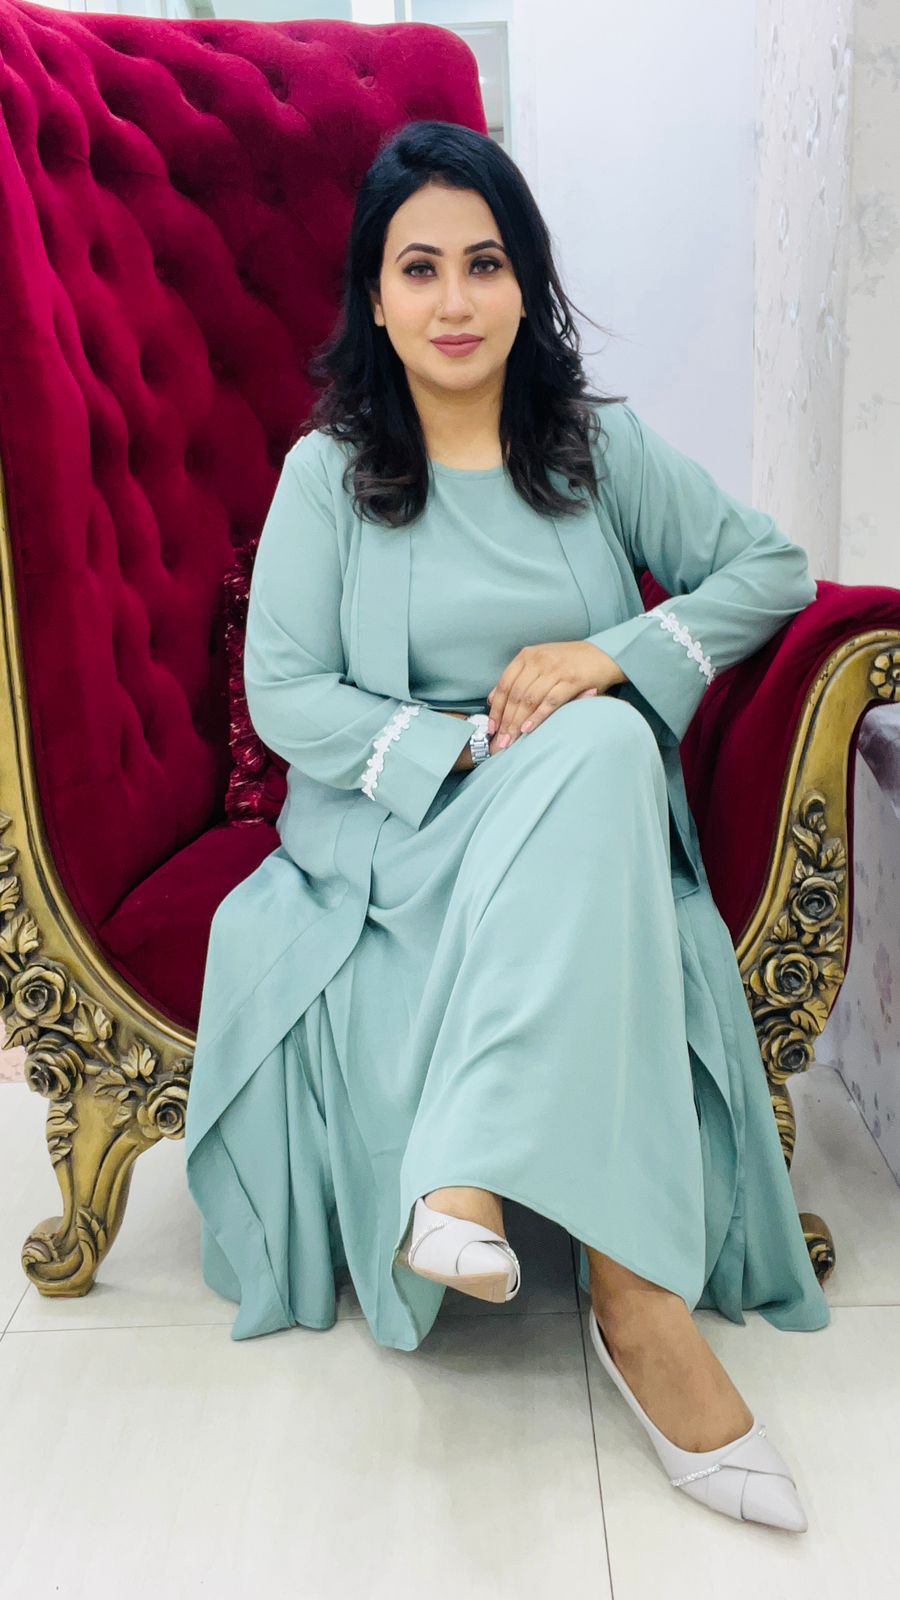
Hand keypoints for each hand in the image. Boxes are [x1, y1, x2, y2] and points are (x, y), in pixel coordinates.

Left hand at [486, 641, 626, 749]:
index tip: (491, 728)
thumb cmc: (568, 662)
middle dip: (506, 721)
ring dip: (518, 722)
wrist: (603, 654)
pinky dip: (538, 716)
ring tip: (512, 740)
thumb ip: (516, 678)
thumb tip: (491, 698)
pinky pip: (550, 701)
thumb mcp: (539, 663)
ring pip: (529, 699)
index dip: (496, 708)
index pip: (504, 685)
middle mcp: (539, 660)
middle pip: (515, 695)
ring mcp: (555, 669)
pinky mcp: (572, 680)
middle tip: (501, 741)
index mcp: (527, 656)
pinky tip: (529, 729)